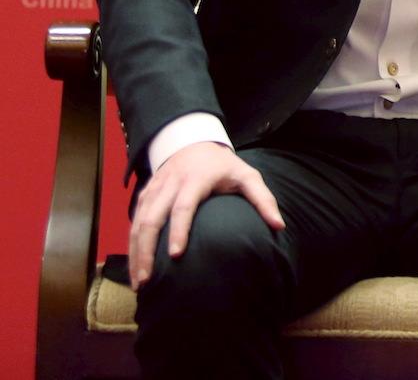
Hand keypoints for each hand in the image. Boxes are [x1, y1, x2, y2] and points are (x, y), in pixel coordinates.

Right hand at [129, 142, 283, 287]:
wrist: (195, 143)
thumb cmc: (224, 166)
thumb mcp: (247, 176)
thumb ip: (263, 199)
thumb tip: (279, 226)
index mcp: (196, 179)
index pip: (183, 207)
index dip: (178, 231)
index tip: (176, 255)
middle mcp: (170, 184)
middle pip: (152, 219)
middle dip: (146, 250)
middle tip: (147, 280)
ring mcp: (154, 189)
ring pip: (138, 222)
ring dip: (134, 253)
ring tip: (138, 282)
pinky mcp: (145, 194)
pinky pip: (133, 220)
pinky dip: (131, 243)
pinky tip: (134, 265)